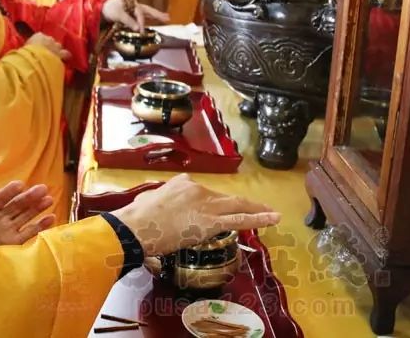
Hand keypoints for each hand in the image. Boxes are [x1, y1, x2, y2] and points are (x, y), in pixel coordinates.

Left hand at [0, 181, 55, 250]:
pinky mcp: (14, 243)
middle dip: (29, 197)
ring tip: (49, 199)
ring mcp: (8, 229)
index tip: (19, 185)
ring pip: (25, 216)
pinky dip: (40, 225)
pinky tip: (51, 218)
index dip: (8, 192)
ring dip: (37, 207)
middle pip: (16, 205)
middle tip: (42, 188)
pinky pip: (29, 233)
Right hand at [26, 32, 69, 60]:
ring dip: (57, 51)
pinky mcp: (61, 53)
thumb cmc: (26, 53)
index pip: (40, 36)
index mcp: (38, 36)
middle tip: (46, 54)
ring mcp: (55, 45)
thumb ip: (26, 49)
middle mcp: (48, 38)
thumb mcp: (23, 49)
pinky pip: (66, 54)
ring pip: (59, 46)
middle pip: (51, 41)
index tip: (38, 47)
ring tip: (55, 57)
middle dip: (50, 46)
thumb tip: (20, 55)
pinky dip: (65, 56)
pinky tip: (65, 60)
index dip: (41, 42)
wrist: (36, 57)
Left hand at [101, 0, 169, 30]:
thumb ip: (128, 21)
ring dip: (156, 16)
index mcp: (133, 5)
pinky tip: (153, 20)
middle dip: (158, 15)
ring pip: (147, 13)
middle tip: (168, 18)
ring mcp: (134, 10)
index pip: (140, 15)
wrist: (101, 7)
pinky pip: (142, 16)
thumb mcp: (118, 14)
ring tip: (166, 18)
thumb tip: (138, 29)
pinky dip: (148, 18)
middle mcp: (135, 7)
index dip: (142, 24)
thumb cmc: (109, 9)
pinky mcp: (131, 14)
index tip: (141, 32)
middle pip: (149, 11)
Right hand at [111, 174, 280, 256]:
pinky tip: (273, 218)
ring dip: (256, 209)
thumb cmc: (136, 217)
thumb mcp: (146, 201)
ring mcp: (206, 205)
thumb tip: (152, 205)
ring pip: (237, 205)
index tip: (207, 211)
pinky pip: (241, 220)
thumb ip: (156, 201)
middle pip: (224, 197)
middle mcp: (197, 189)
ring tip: (271, 212)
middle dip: (241, 203)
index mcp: (181, 183)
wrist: (137, 226)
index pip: (201, 192)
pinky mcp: (212, 222)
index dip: (207, 203)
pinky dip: (259, 218)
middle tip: (256, 207)